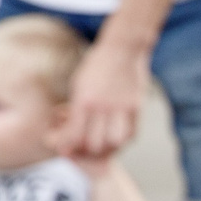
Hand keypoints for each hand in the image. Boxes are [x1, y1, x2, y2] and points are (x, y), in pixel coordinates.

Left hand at [55, 36, 147, 160]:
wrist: (122, 49)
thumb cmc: (96, 67)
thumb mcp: (78, 85)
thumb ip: (75, 109)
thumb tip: (69, 132)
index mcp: (85, 100)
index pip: (74, 135)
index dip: (68, 146)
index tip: (64, 150)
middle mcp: (104, 106)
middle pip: (94, 144)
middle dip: (85, 150)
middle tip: (81, 148)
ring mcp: (122, 108)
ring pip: (114, 143)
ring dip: (106, 149)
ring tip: (100, 147)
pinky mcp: (136, 108)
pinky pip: (131, 134)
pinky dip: (122, 142)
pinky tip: (116, 139)